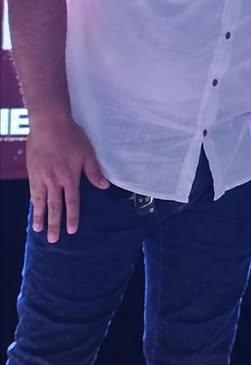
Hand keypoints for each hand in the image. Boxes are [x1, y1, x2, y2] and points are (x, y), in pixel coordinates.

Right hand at [26, 115, 108, 242]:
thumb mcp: (88, 153)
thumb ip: (94, 172)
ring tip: (38, 229)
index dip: (72, 217)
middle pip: (54, 206)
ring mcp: (40, 177)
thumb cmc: (72, 137)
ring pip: (39, 201)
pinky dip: (33, 202)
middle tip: (52, 239)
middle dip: (54, 224)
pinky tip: (33, 207)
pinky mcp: (32, 171)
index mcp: (69, 178)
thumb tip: (104, 186)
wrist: (49, 124)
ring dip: (39, 216)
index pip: (71, 203)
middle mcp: (53, 181)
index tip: (71, 230)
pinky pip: (32, 191)